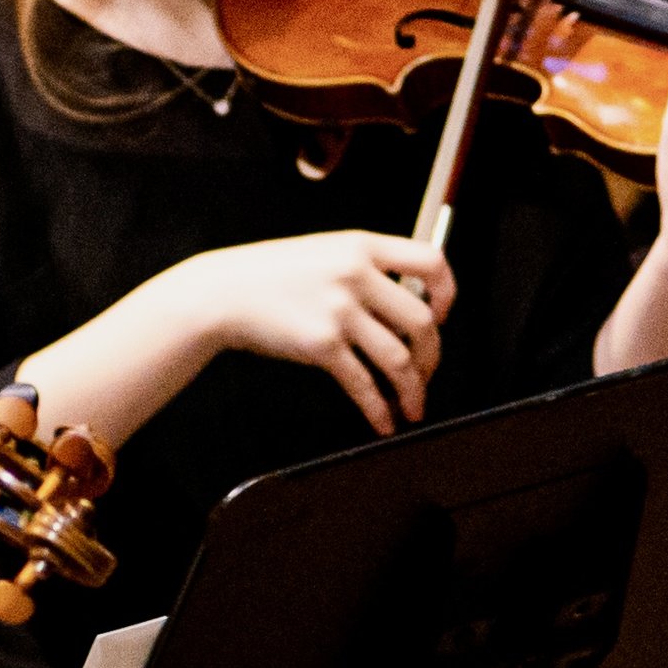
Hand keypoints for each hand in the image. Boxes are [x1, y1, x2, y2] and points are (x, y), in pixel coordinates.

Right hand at [182, 228, 453, 436]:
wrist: (220, 293)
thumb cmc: (267, 276)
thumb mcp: (324, 253)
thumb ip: (365, 269)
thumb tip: (403, 305)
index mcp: (361, 246)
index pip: (432, 261)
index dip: (447, 292)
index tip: (442, 314)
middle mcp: (356, 275)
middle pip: (422, 320)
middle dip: (432, 356)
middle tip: (427, 373)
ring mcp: (339, 311)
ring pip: (400, 359)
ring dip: (413, 390)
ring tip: (411, 405)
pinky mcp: (321, 345)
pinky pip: (364, 384)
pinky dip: (378, 409)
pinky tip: (382, 420)